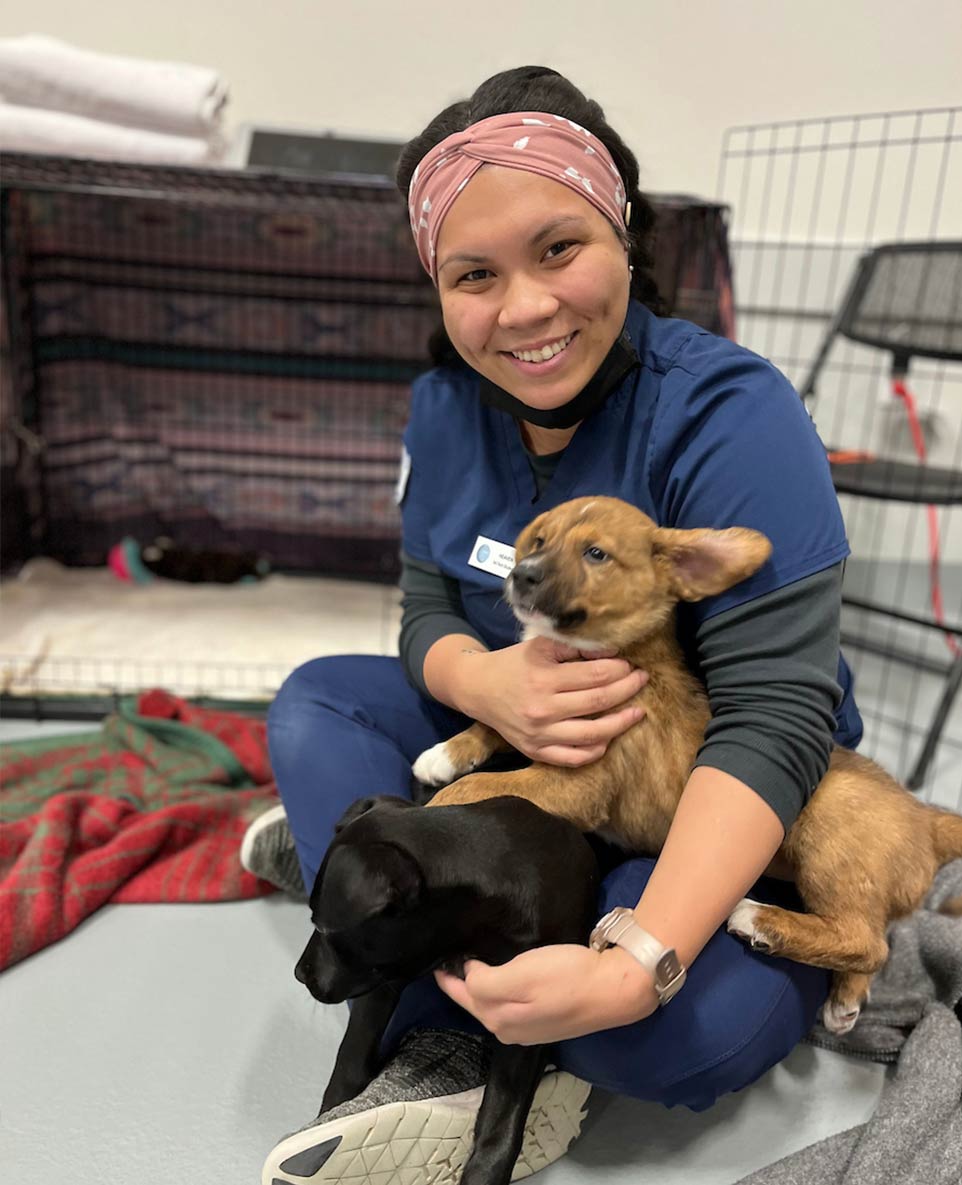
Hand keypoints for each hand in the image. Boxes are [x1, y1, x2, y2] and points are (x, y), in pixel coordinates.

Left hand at [434, 943, 657, 1044]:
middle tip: (450, 962)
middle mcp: (510, 1030)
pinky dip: (500, 993)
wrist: (613, 990)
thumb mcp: (519, 975)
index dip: (449, 978)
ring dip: (480, 990)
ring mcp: (529, 1029)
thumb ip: (485, 983)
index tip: (439, 960)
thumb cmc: (565, 977)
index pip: (464, 995)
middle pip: (477, 1004)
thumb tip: (469, 976)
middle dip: (461, 986)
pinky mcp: (546, 1021)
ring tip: (471, 968)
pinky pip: (510, 1007)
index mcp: (499, 1019)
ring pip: (493, 1007)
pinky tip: (502, 980)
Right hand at [458, 636, 647, 766]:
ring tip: (637, 712)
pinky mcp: (535, 751)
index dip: (620, 669)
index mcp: (543, 679)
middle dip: (627, 689)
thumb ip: (573, 647)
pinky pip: (573, 758)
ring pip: (593, 735)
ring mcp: (539, 735)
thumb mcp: (539, 646)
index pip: (595, 675)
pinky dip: (595, 750)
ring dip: (621, 723)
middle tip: (642, 680)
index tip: (631, 664)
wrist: (477, 689)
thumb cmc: (512, 663)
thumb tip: (610, 652)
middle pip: (599, 701)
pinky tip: (608, 738)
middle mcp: (542, 709)